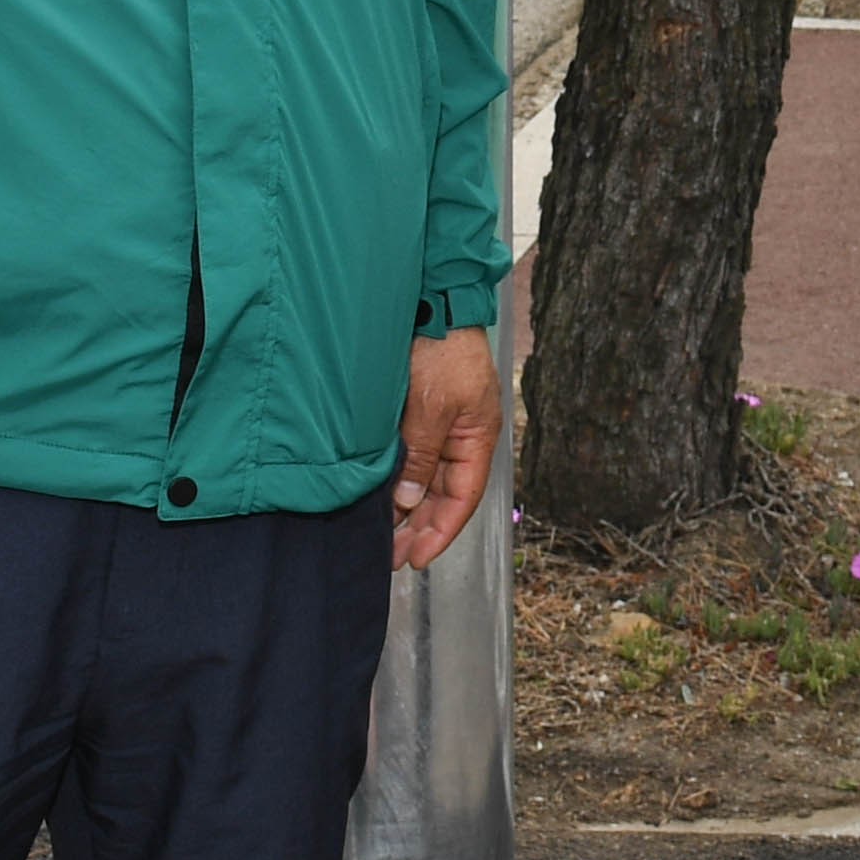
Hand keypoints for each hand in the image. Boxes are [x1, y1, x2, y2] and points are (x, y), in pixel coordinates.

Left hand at [387, 327, 503, 570]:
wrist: (433, 302)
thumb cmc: (442, 350)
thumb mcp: (431, 408)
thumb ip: (421, 457)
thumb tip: (409, 500)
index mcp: (477, 438)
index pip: (462, 498)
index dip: (441, 531)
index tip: (416, 558)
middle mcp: (462, 437)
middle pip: (445, 495)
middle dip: (420, 527)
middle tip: (391, 555)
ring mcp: (442, 425)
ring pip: (427, 479)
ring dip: (407, 507)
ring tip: (382, 534)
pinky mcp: (421, 413)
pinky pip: (414, 458)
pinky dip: (400, 480)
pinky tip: (381, 496)